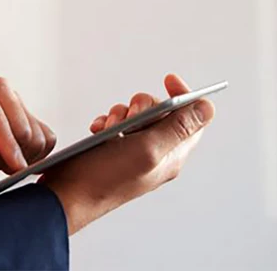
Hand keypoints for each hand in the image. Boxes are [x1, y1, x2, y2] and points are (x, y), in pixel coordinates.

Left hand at [0, 75, 55, 172]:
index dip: (8, 146)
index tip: (18, 168)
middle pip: (22, 128)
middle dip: (9, 156)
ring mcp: (16, 96)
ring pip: (36, 135)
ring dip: (20, 155)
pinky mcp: (27, 109)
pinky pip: (45, 136)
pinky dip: (34, 153)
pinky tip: (13, 154)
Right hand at [41, 73, 214, 234]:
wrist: (69, 194)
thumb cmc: (107, 178)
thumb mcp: (148, 149)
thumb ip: (178, 127)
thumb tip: (208, 109)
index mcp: (172, 155)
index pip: (192, 118)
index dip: (184, 96)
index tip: (168, 81)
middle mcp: (156, 152)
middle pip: (162, 110)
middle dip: (143, 105)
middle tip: (130, 116)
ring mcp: (135, 150)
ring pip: (137, 113)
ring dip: (121, 113)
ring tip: (110, 128)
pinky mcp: (115, 147)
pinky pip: (117, 122)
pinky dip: (107, 121)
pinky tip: (99, 130)